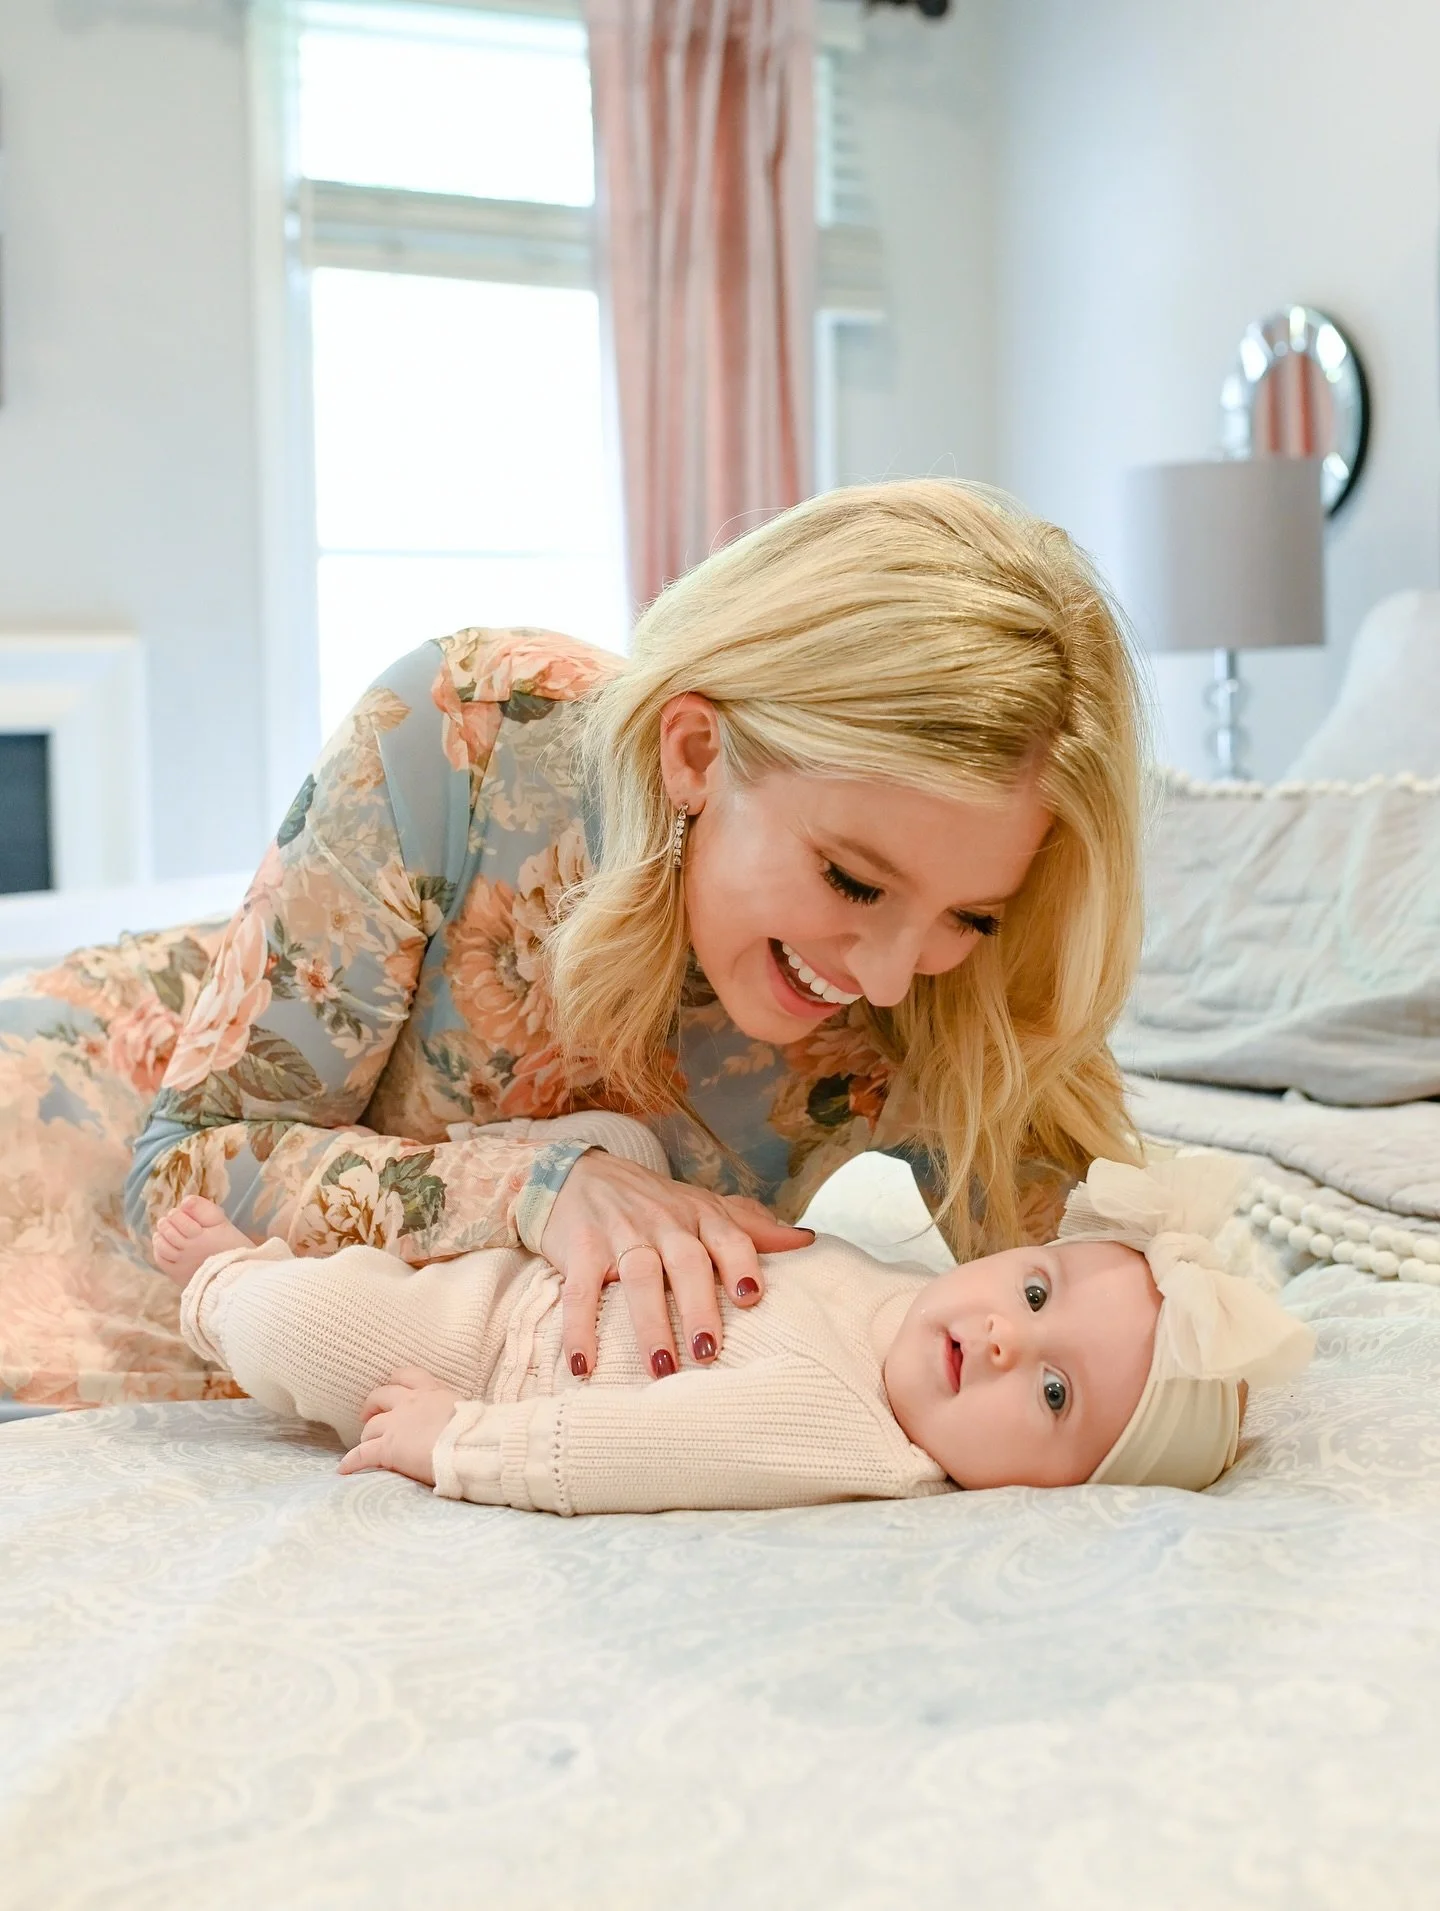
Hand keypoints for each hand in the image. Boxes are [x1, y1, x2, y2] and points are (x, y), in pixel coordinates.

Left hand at [338, 1367, 461, 1486]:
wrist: (469, 1446)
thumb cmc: (475, 1430)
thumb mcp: (467, 1409)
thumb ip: (453, 1409)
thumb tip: (459, 1418)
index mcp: (431, 1391)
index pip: (406, 1375)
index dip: (395, 1381)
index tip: (391, 1386)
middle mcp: (409, 1403)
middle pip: (380, 1396)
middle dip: (372, 1405)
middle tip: (370, 1416)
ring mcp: (396, 1425)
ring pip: (371, 1426)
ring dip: (366, 1435)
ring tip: (365, 1444)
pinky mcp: (387, 1448)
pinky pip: (362, 1454)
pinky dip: (351, 1461)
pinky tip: (344, 1468)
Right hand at [539, 1151, 812, 1382]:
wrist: (576, 1175)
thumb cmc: (652, 1203)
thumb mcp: (702, 1207)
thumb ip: (751, 1226)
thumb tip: (808, 1241)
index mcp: (699, 1215)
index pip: (729, 1236)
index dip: (741, 1264)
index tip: (752, 1299)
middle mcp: (663, 1222)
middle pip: (686, 1261)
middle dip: (698, 1305)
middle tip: (709, 1352)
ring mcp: (620, 1234)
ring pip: (638, 1277)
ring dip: (648, 1323)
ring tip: (660, 1369)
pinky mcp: (579, 1249)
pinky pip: (580, 1291)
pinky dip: (580, 1328)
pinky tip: (583, 1365)